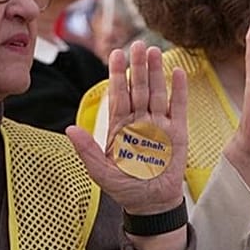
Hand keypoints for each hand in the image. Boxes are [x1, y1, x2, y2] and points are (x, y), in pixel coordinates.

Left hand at [67, 41, 187, 215]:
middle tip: (138, 44)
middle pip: (139, 88)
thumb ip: (87, 150)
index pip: (119, 95)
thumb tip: (70, 129)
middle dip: (138, 67)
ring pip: (158, 93)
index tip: (116, 54)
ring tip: (155, 52)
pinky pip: (179, 108)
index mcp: (121, 126)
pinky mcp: (178, 133)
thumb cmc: (125, 188)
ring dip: (157, 73)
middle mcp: (140, 120)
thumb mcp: (100, 172)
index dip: (117, 75)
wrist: (151, 204)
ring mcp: (160, 125)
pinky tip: (178, 72)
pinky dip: (179, 91)